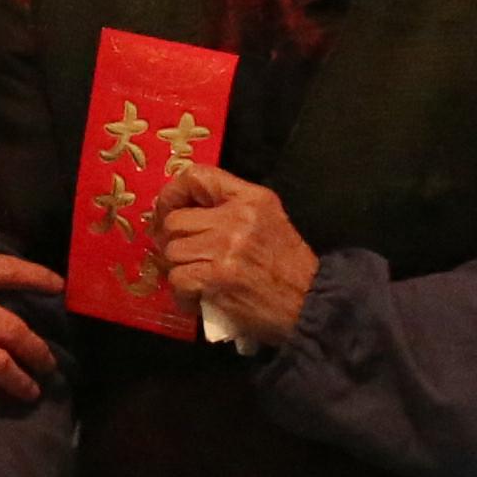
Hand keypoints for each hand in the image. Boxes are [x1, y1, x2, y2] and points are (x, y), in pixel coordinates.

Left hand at [153, 158, 319, 345]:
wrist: (310, 301)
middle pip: (176, 221)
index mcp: (249, 198)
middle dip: (172, 241)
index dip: (172, 193)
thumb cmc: (287, 264)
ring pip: (173, 252)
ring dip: (178, 270)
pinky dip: (182, 294)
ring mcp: (225, 247)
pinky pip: (178, 279)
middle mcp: (236, 217)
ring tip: (193, 279)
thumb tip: (182, 210)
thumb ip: (231, 206)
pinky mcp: (218, 277)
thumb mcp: (267, 218)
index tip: (166, 211)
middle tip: (179, 255)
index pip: (196, 176)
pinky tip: (196, 299)